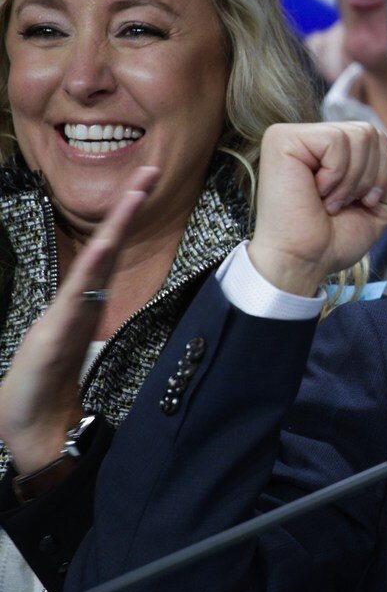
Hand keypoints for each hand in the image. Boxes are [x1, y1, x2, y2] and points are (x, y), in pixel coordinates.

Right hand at [0, 166, 157, 472]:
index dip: (127, 216)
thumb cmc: (46, 380)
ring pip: (99, 257)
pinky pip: (81, 290)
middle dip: (129, 204)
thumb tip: (98, 291)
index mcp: (85, 296)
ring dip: (118, 223)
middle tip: (151, 170)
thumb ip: (84, 312)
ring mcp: (69, 308)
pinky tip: (105, 244)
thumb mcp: (73, 338)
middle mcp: (78, 295)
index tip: (147, 183)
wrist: (31, 420)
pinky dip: (94, 264)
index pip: (111, 247)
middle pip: (108, 241)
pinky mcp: (59, 327)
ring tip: (136, 192)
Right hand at [247, 122, 386, 295]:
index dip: (382, 173)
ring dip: (353, 178)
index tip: (361, 203)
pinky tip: (317, 192)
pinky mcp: (282, 139)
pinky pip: (337, 140)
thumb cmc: (332, 240)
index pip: (377, 139)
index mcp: (329, 151)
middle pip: (371, 133)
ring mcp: (293, 136)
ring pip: (359, 135)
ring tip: (330, 200)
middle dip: (371, 176)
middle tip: (345, 204)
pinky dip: (337, 173)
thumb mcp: (375, 207)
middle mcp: (310, 138)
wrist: (305, 263)